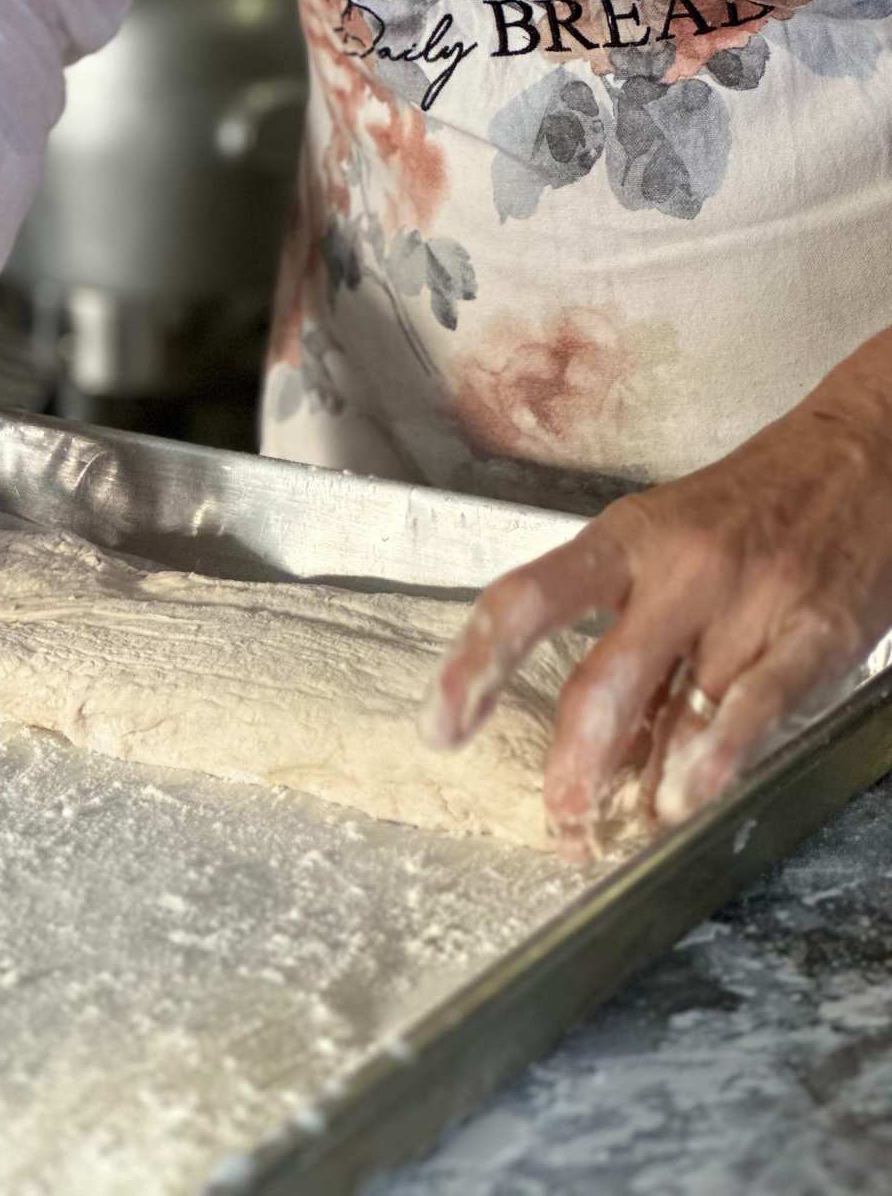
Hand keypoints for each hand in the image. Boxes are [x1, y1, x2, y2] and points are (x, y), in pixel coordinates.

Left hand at [421, 336, 891, 852]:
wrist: (864, 457)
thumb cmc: (746, 509)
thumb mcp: (666, 540)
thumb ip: (627, 630)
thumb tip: (590, 738)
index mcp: (626, 538)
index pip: (529, 598)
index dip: (477, 664)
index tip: (442, 724)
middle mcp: (680, 570)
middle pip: (603, 681)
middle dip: (573, 765)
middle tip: (559, 820)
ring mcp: (748, 604)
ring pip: (677, 711)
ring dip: (641, 787)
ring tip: (615, 834)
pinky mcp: (812, 635)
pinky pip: (754, 710)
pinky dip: (714, 763)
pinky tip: (684, 801)